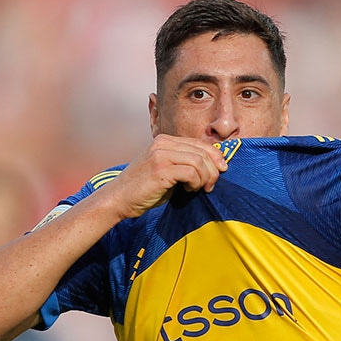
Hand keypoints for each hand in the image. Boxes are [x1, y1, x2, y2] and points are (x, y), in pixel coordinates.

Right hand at [111, 134, 226, 217]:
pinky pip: (191, 173)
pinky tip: (189, 190)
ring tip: (200, 189)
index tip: (222, 170)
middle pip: (202, 151)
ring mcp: (161, 154)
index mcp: (164, 140)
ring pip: (199, 161)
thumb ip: (183, 165)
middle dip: (213, 169)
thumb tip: (212, 168)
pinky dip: (196, 183)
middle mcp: (162, 143)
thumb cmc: (143, 190)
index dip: (215, 156)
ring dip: (205, 178)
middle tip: (211, 185)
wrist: (118, 199)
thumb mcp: (165, 171)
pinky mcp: (160, 169)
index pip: (199, 143)